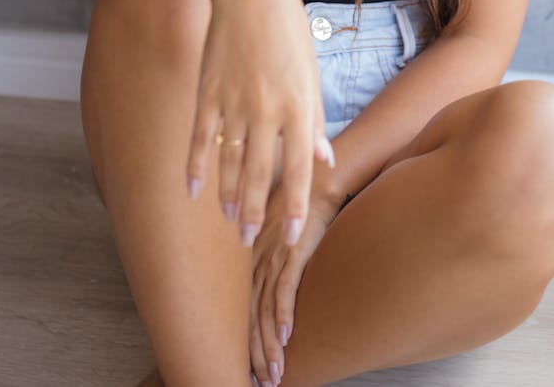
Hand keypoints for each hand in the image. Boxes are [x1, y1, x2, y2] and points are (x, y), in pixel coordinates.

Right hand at [185, 0, 333, 245]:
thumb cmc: (288, 28)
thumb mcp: (311, 71)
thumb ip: (314, 119)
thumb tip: (323, 158)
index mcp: (298, 105)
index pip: (298, 170)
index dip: (295, 207)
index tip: (291, 237)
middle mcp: (266, 109)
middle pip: (258, 175)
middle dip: (254, 213)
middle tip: (248, 241)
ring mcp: (233, 101)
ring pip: (228, 163)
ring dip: (227, 196)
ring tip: (228, 220)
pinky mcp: (207, 90)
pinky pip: (201, 138)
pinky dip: (196, 166)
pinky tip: (193, 190)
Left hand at [249, 181, 340, 385]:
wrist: (313, 185)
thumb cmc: (295, 212)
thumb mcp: (274, 240)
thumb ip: (268, 263)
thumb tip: (271, 290)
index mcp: (249, 264)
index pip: (240, 314)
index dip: (242, 346)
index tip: (246, 371)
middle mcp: (255, 265)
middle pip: (249, 320)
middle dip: (254, 356)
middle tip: (261, 383)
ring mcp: (272, 259)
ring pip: (265, 312)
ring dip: (271, 347)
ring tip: (275, 374)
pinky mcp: (291, 253)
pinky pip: (285, 289)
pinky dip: (284, 315)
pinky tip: (287, 337)